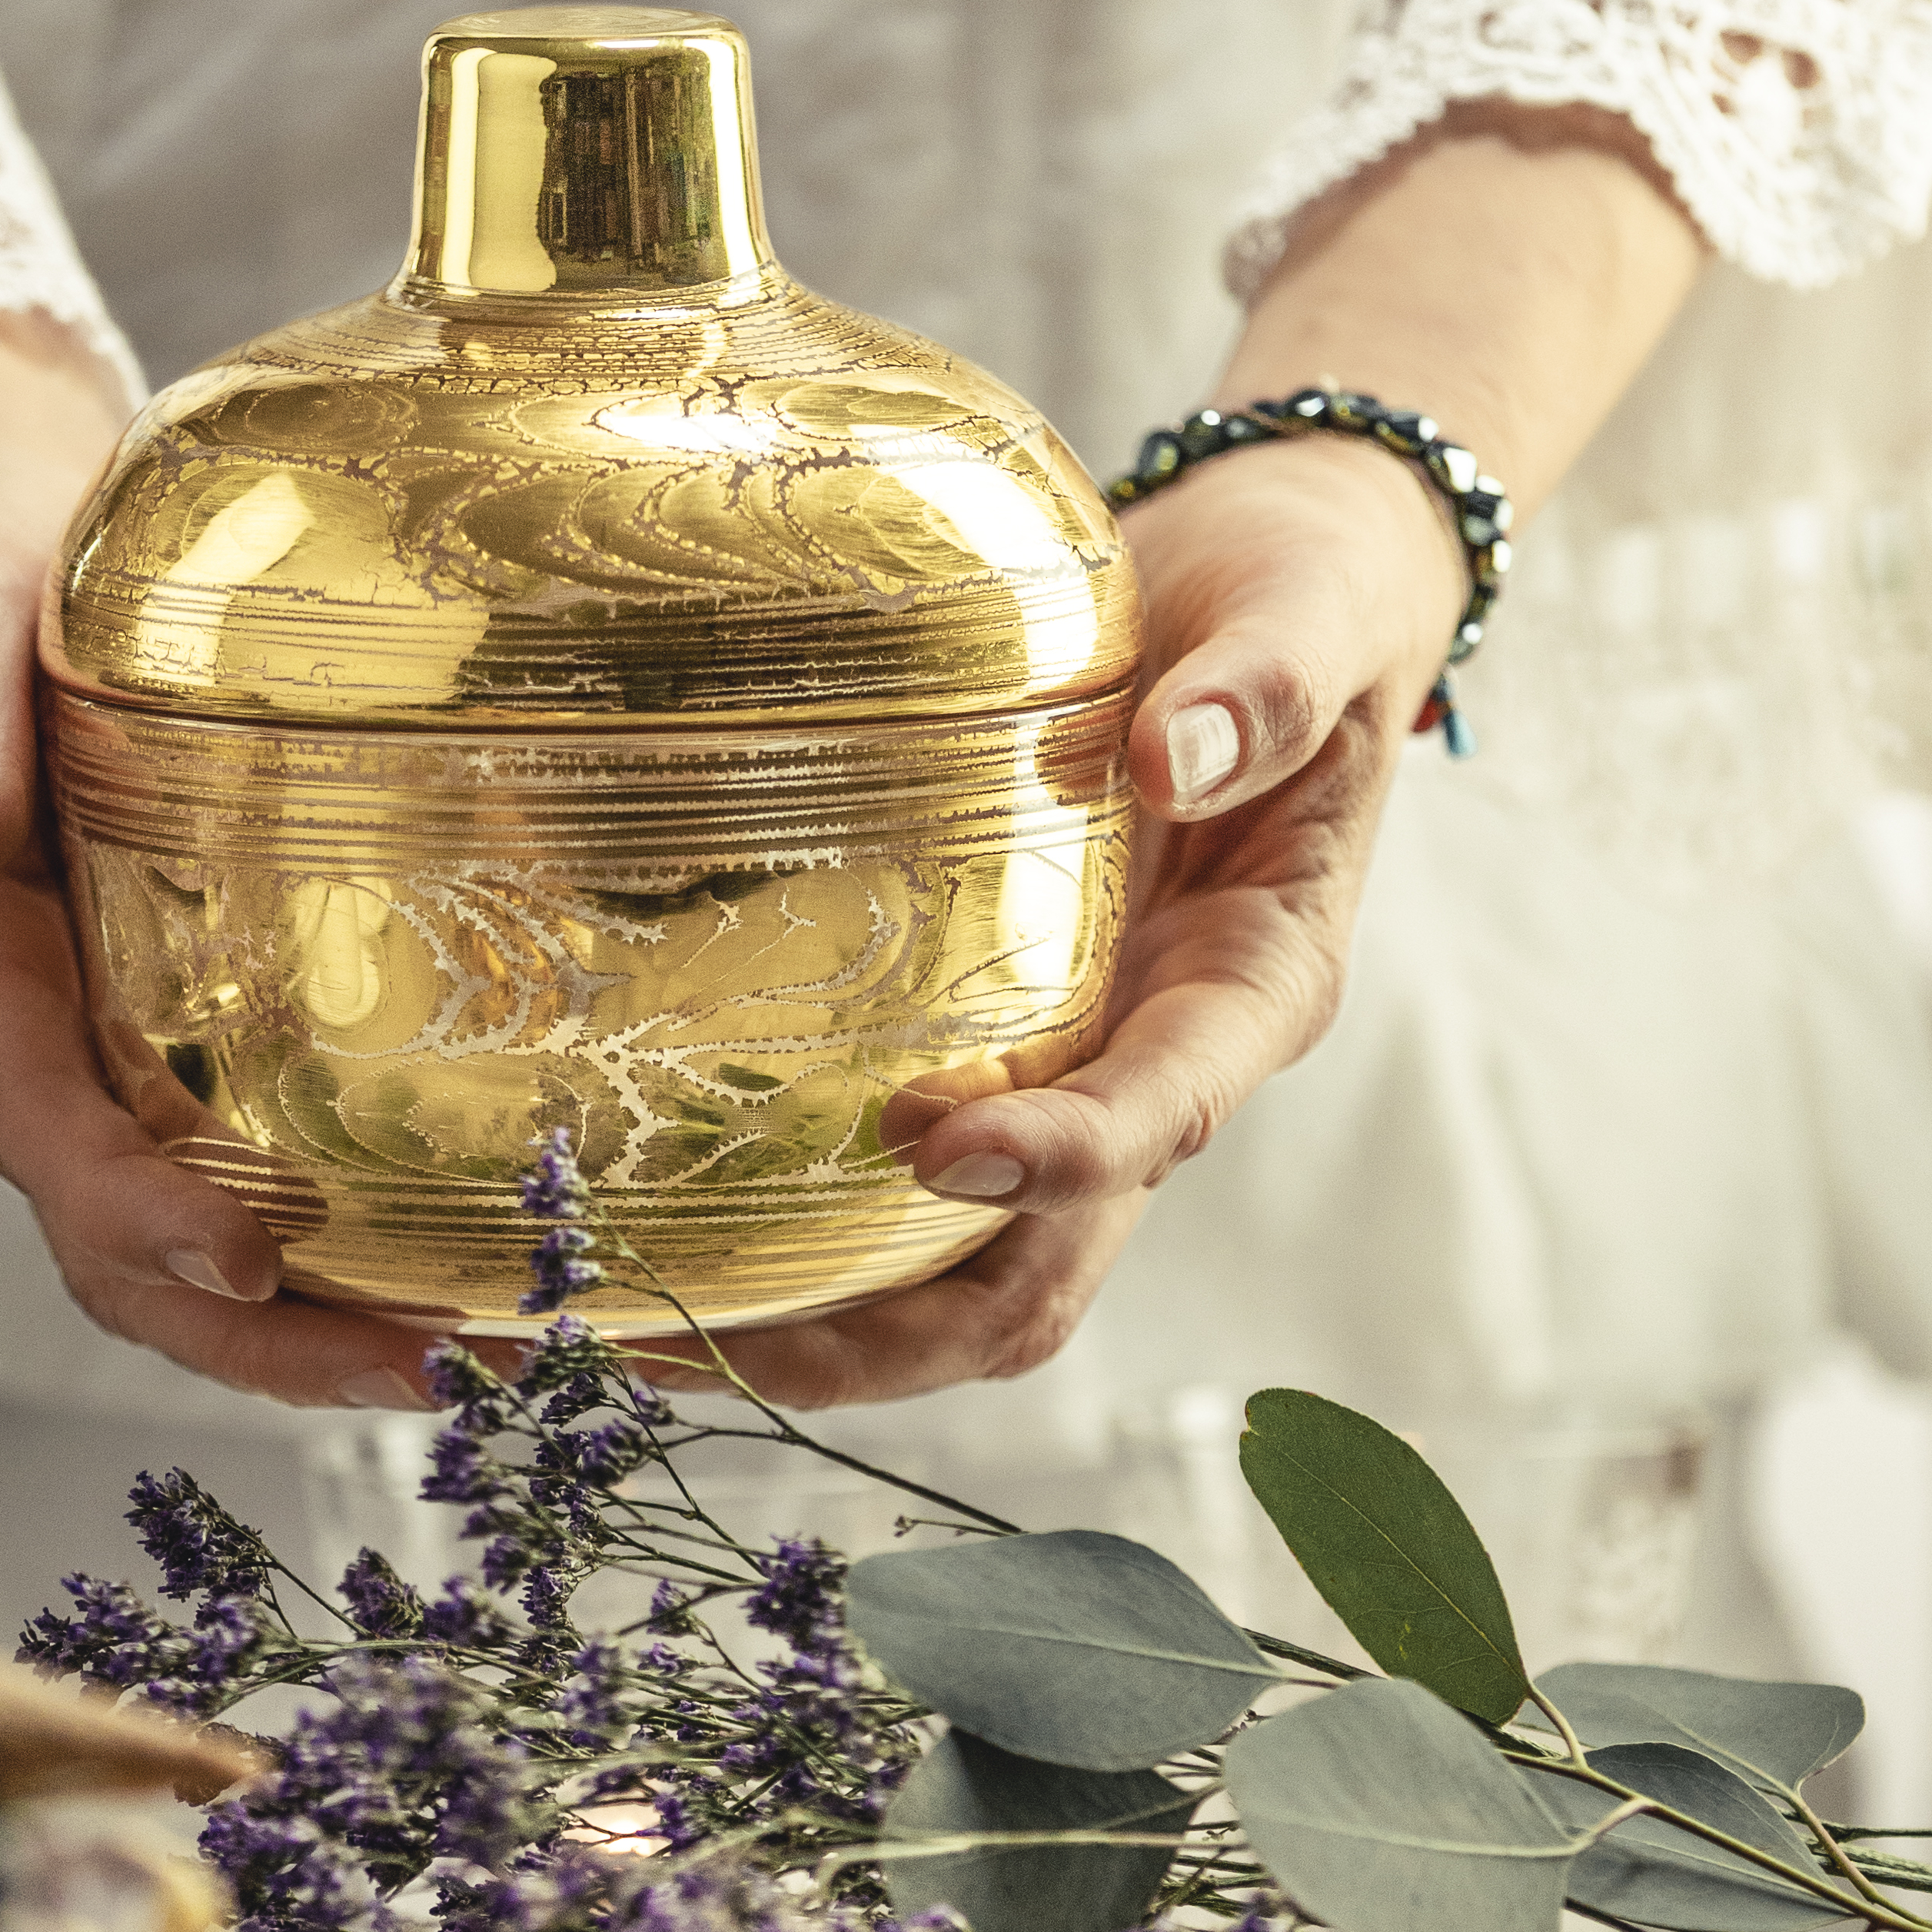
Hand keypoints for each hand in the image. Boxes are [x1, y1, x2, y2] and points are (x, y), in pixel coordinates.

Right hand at [0, 238, 443, 1411]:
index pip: (39, 1131)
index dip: (135, 1217)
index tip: (248, 1259)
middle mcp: (28, 1029)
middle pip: (120, 1243)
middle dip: (256, 1331)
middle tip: (422, 1376)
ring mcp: (97, 1033)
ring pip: (188, 1230)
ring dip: (315, 1316)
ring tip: (474, 1356)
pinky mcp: (170, 1009)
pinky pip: (246, 1153)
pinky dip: (342, 1224)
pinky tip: (463, 1244)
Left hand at [675, 119, 1702, 1410]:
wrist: (1268, 596)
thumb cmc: (1297, 603)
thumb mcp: (1307, 616)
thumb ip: (1265, 685)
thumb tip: (1172, 753)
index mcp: (1251, 988)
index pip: (1158, 1118)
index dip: (1052, 1158)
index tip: (933, 1143)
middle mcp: (1152, 1070)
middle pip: (1034, 1272)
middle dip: (886, 1335)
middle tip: (715, 1330)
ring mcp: (1061, 1075)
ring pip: (944, 1275)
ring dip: (805, 1327)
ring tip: (624, 1329)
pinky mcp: (981, 1046)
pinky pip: (882, 1191)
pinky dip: (778, 1239)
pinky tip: (636, 1229)